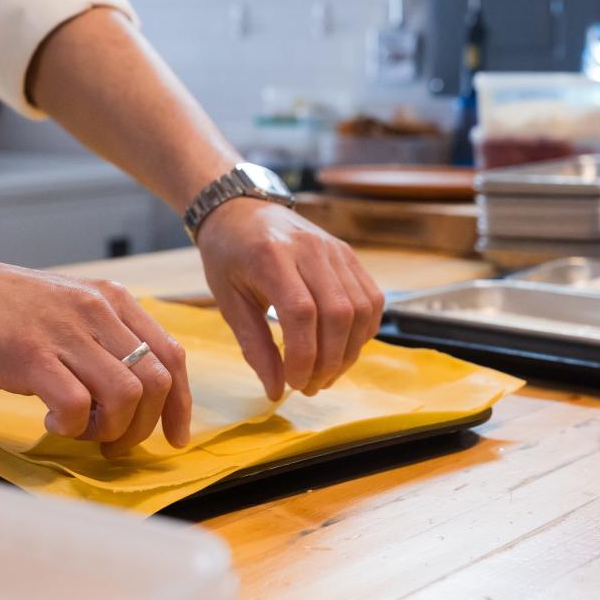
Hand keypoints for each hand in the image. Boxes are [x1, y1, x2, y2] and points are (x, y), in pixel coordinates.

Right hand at [0, 241, 191, 455]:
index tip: (174, 437)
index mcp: (108, 299)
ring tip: (78, 432)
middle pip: (158, 381)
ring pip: (128, 396)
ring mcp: (63, 332)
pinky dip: (70, 428)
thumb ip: (94, 338)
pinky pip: (77, 406)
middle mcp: (95, 311)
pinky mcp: (29, 355)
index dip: (181, 404)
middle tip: (111, 446)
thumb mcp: (58, 309)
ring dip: (109, 430)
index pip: (172, 355)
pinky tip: (46, 422)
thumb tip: (126, 392)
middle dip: (144, 427)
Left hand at [195, 200, 384, 398]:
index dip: (303, 356)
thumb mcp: (227, 300)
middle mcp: (310, 249)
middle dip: (328, 361)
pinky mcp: (349, 254)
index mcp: (272, 257)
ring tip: (325, 374)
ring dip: (349, 351)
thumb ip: (254, 345)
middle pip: (338, 313)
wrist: (241, 210)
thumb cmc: (228, 256)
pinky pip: (371, 298)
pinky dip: (363, 331)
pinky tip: (342, 349)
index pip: (301, 313)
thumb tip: (276, 390)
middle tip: (309, 387)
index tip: (292, 383)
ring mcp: (335, 250)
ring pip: (361, 308)